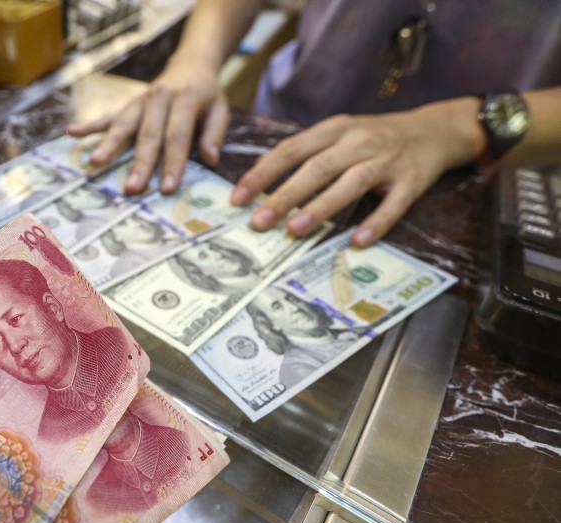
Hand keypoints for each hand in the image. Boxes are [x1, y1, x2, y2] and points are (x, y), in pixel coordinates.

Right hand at [67, 53, 229, 195]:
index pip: (177, 136)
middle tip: (131, 189)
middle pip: (147, 135)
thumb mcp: (220, 109)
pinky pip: (106, 116)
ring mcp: (139, 101)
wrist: (190, 65)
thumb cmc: (206, 95)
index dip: (172, 164)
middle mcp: (158, 99)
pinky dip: (89, 125)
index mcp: (184, 100)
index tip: (166, 188)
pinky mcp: (127, 105)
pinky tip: (71, 132)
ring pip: (123, 126)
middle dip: (139, 164)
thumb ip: (214, 134)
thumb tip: (210, 159)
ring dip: (109, 145)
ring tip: (96, 162)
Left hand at [231, 99, 482, 246]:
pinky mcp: (412, 181)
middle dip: (284, 196)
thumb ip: (304, 154)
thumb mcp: (339, 134)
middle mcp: (359, 142)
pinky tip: (358, 241)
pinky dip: (376, 222)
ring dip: (321, 207)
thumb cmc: (376, 137)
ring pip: (351, 183)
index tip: (237, 199)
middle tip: (258, 222)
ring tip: (295, 230)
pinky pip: (394, 204)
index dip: (262, 174)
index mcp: (335, 129)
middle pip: (316, 168)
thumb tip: (258, 182)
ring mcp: (387, 161)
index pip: (291, 150)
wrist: (437, 128)